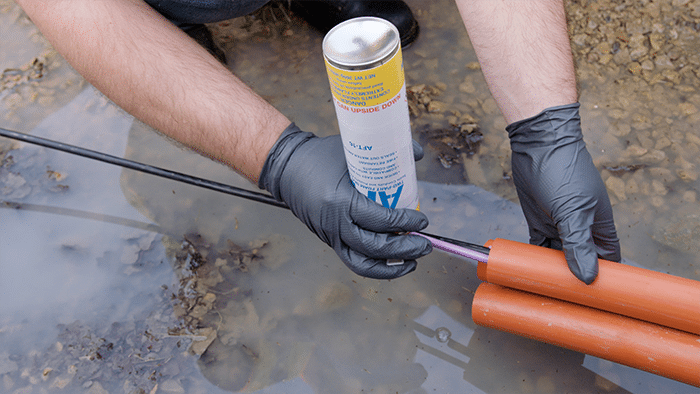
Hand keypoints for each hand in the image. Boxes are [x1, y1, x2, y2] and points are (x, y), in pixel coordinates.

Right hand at [259, 123, 431, 278]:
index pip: (380, 220)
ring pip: (364, 263)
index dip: (405, 223)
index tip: (422, 221)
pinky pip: (354, 261)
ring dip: (392, 266)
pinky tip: (394, 264)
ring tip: (413, 261)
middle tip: (425, 244)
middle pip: (375, 247)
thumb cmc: (319, 156)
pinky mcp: (330, 241)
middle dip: (404, 249)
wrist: (286, 168)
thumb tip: (416, 154)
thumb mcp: (351, 151)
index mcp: (340, 201)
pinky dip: (376, 267)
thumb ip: (385, 153)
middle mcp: (335, 224)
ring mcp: (331, 236)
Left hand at [506, 103, 620, 283]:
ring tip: (545, 291)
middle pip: (582, 263)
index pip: (608, 261)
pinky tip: (529, 272)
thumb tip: (588, 278)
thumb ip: (579, 244)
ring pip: (559, 258)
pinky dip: (535, 260)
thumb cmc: (562, 171)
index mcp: (600, 226)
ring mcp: (560, 225)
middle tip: (565, 300)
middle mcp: (581, 228)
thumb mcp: (572, 211)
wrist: (538, 143)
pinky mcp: (539, 222)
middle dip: (575, 280)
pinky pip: (539, 247)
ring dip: (552, 272)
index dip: (605, 280)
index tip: (597, 300)